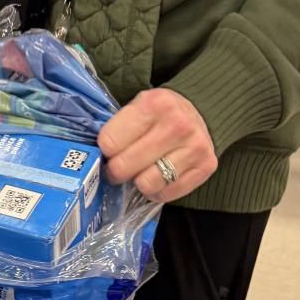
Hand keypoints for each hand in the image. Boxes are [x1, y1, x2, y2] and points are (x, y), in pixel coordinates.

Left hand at [97, 88, 216, 200]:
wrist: (202, 111)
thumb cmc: (159, 114)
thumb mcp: (138, 107)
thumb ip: (118, 128)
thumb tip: (93, 159)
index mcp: (154, 104)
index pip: (109, 142)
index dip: (105, 152)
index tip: (110, 151)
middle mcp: (177, 125)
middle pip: (125, 166)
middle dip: (116, 172)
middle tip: (119, 168)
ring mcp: (194, 147)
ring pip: (146, 185)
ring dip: (139, 182)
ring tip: (141, 172)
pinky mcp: (206, 166)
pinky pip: (166, 195)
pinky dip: (157, 191)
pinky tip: (159, 177)